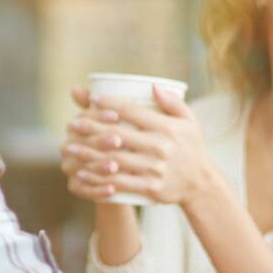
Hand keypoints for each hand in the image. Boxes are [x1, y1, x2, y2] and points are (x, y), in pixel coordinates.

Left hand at [62, 85, 219, 205]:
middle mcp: (160, 147)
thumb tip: (152, 85)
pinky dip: (98, 178)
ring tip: (70, 149)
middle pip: (117, 134)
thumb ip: (172, 102)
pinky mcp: (150, 187)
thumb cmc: (192, 148)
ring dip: (88, 154)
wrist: (202, 184)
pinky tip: (82, 174)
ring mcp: (154, 168)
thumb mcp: (190, 121)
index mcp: (167, 128)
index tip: (91, 99)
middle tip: (72, 124)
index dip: (109, 104)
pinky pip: (119, 182)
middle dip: (91, 128)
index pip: (132, 112)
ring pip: (114, 159)